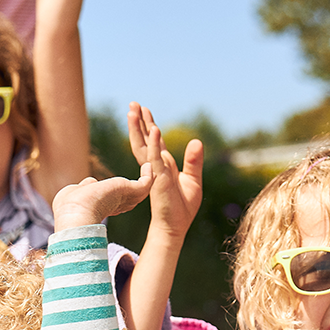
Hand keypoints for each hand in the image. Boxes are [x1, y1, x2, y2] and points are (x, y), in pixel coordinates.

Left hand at [52, 169, 153, 231]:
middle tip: (143, 176)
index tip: (121, 188)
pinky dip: (148, 175)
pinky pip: (144, 184)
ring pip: (139, 191)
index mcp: (101, 208)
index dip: (118, 196)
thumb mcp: (73, 193)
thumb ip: (82, 187)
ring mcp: (124, 199)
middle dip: (136, 189)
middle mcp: (114, 206)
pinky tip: (148, 165)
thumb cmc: (69, 207)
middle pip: (129, 198)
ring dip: (146, 179)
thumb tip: (88, 182)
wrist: (76, 212)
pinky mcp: (131, 192)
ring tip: (150, 167)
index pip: (113, 203)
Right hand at [127, 102, 202, 241]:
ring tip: (133, 110)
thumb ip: (194, 161)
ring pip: (144, 145)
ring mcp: (154, 171)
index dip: (148, 126)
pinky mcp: (158, 178)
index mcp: (163, 165)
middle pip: (144, 139)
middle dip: (138, 122)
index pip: (154, 141)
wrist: (175, 226)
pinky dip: (155, 144)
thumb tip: (196, 141)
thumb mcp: (193, 180)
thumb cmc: (183, 207)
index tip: (144, 111)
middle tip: (133, 104)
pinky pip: (155, 158)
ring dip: (139, 128)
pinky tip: (155, 129)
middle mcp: (155, 166)